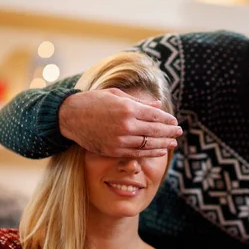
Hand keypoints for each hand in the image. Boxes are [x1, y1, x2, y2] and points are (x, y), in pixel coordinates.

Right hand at [59, 88, 181, 157]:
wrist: (69, 116)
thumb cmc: (93, 101)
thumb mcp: (117, 95)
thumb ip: (139, 102)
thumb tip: (159, 104)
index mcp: (127, 108)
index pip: (155, 116)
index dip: (167, 119)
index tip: (175, 121)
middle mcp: (125, 125)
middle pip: (155, 131)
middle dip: (170, 132)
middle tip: (179, 132)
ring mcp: (120, 140)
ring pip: (148, 144)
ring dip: (164, 144)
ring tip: (173, 143)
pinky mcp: (114, 150)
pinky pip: (137, 153)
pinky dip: (151, 153)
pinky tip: (160, 151)